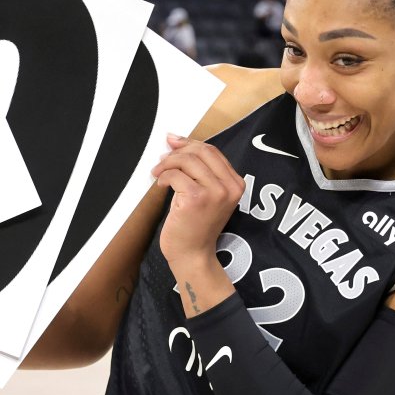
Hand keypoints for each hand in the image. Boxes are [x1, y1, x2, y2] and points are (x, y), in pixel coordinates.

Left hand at [152, 134, 245, 266]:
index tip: (173, 142)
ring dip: (167, 163)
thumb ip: (198, 170)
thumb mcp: (206, 194)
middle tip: (162, 158)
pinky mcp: (196, 199)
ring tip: (158, 172)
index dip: (190, 143)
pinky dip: (164, 176)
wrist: (193, 254)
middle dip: (178, 151)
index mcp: (236, 183)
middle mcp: (229, 187)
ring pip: (187, 161)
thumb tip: (176, 140)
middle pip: (202, 152)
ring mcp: (215, 192)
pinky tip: (160, 184)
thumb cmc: (196, 225)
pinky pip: (176, 175)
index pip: (212, 151)